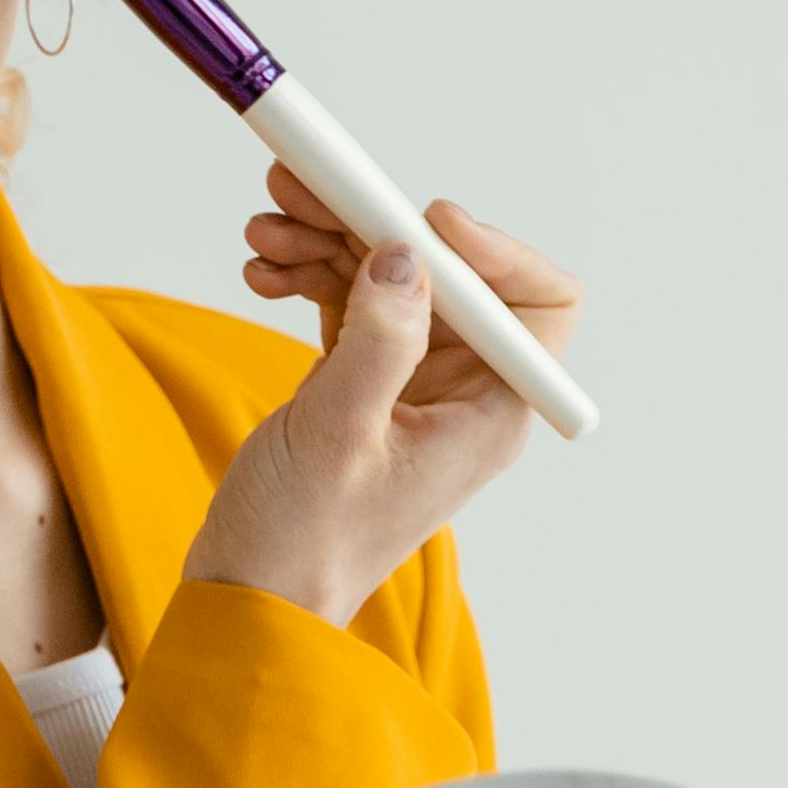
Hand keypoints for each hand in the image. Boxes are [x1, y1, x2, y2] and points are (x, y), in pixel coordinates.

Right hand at [181, 172, 583, 628]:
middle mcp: (461, 392)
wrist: (248, 594)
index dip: (492, 250)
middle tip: (306, 192)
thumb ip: (379, 340)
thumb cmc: (302, 543)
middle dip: (376, 225)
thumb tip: (407, 257)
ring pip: (390, 275)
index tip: (420, 219)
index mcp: (488, 413)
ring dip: (329, 241)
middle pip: (446, 274)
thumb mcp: (341, 433)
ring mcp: (411, 383)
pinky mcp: (363, 380)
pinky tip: (263, 271)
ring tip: (267, 232)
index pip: (540, 305)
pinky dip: (309, 273)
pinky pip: (350, 299)